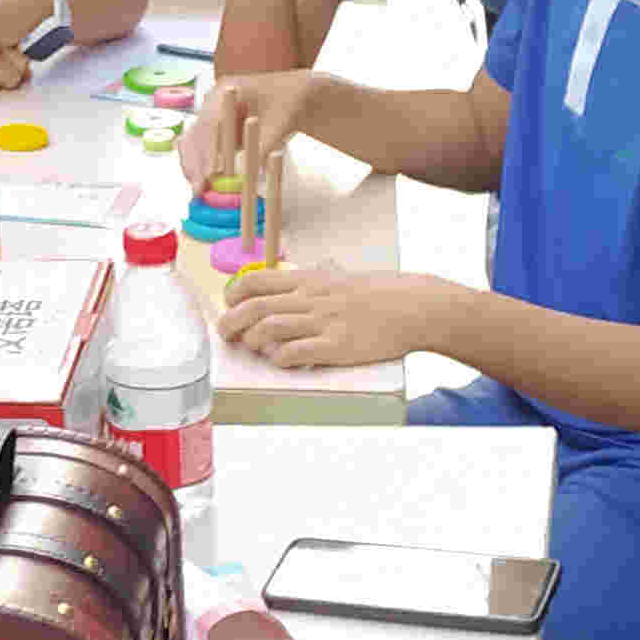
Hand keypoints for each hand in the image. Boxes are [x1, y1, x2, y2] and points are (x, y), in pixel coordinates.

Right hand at [182, 67, 315, 192]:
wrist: (292, 95)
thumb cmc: (288, 104)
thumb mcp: (280, 124)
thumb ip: (264, 146)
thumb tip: (250, 173)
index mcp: (226, 91)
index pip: (209, 122)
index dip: (207, 150)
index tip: (209, 174)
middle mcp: (212, 101)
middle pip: (194, 134)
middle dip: (194, 163)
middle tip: (199, 190)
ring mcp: (210, 114)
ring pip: (191, 142)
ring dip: (193, 166)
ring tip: (199, 191)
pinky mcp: (212, 129)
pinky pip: (198, 147)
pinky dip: (198, 164)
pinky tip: (202, 183)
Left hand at [216, 263, 436, 369]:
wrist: (413, 307)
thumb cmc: (378, 294)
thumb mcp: (340, 278)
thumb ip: (314, 280)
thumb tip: (298, 279)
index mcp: (308, 280)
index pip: (255, 282)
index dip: (233, 296)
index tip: (230, 307)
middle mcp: (310, 299)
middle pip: (254, 307)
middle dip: (231, 323)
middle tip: (226, 336)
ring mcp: (323, 322)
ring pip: (269, 329)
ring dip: (254, 341)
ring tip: (255, 349)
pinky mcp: (336, 346)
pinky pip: (296, 352)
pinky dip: (280, 358)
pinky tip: (281, 361)